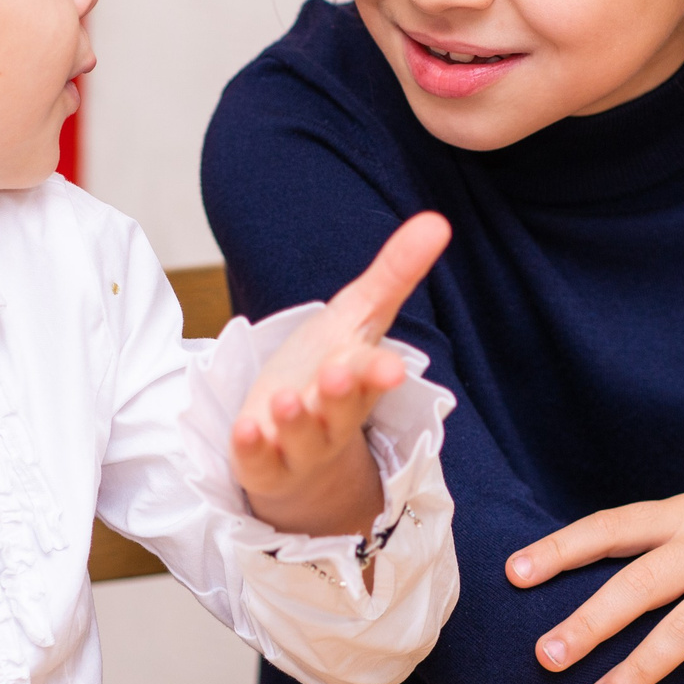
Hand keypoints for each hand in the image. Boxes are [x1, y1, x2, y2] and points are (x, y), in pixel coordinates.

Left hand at [230, 211, 451, 536]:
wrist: (304, 450)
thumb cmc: (331, 372)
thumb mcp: (359, 317)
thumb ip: (395, 272)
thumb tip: (438, 221)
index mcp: (360, 379)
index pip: (373, 375)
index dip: (379, 372)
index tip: (390, 368)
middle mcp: (334, 415)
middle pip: (341, 408)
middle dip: (339, 393)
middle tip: (336, 373)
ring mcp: (298, 444)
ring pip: (302, 435)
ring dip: (294, 419)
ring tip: (285, 400)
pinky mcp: (263, 462)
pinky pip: (258, 459)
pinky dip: (251, 447)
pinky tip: (244, 431)